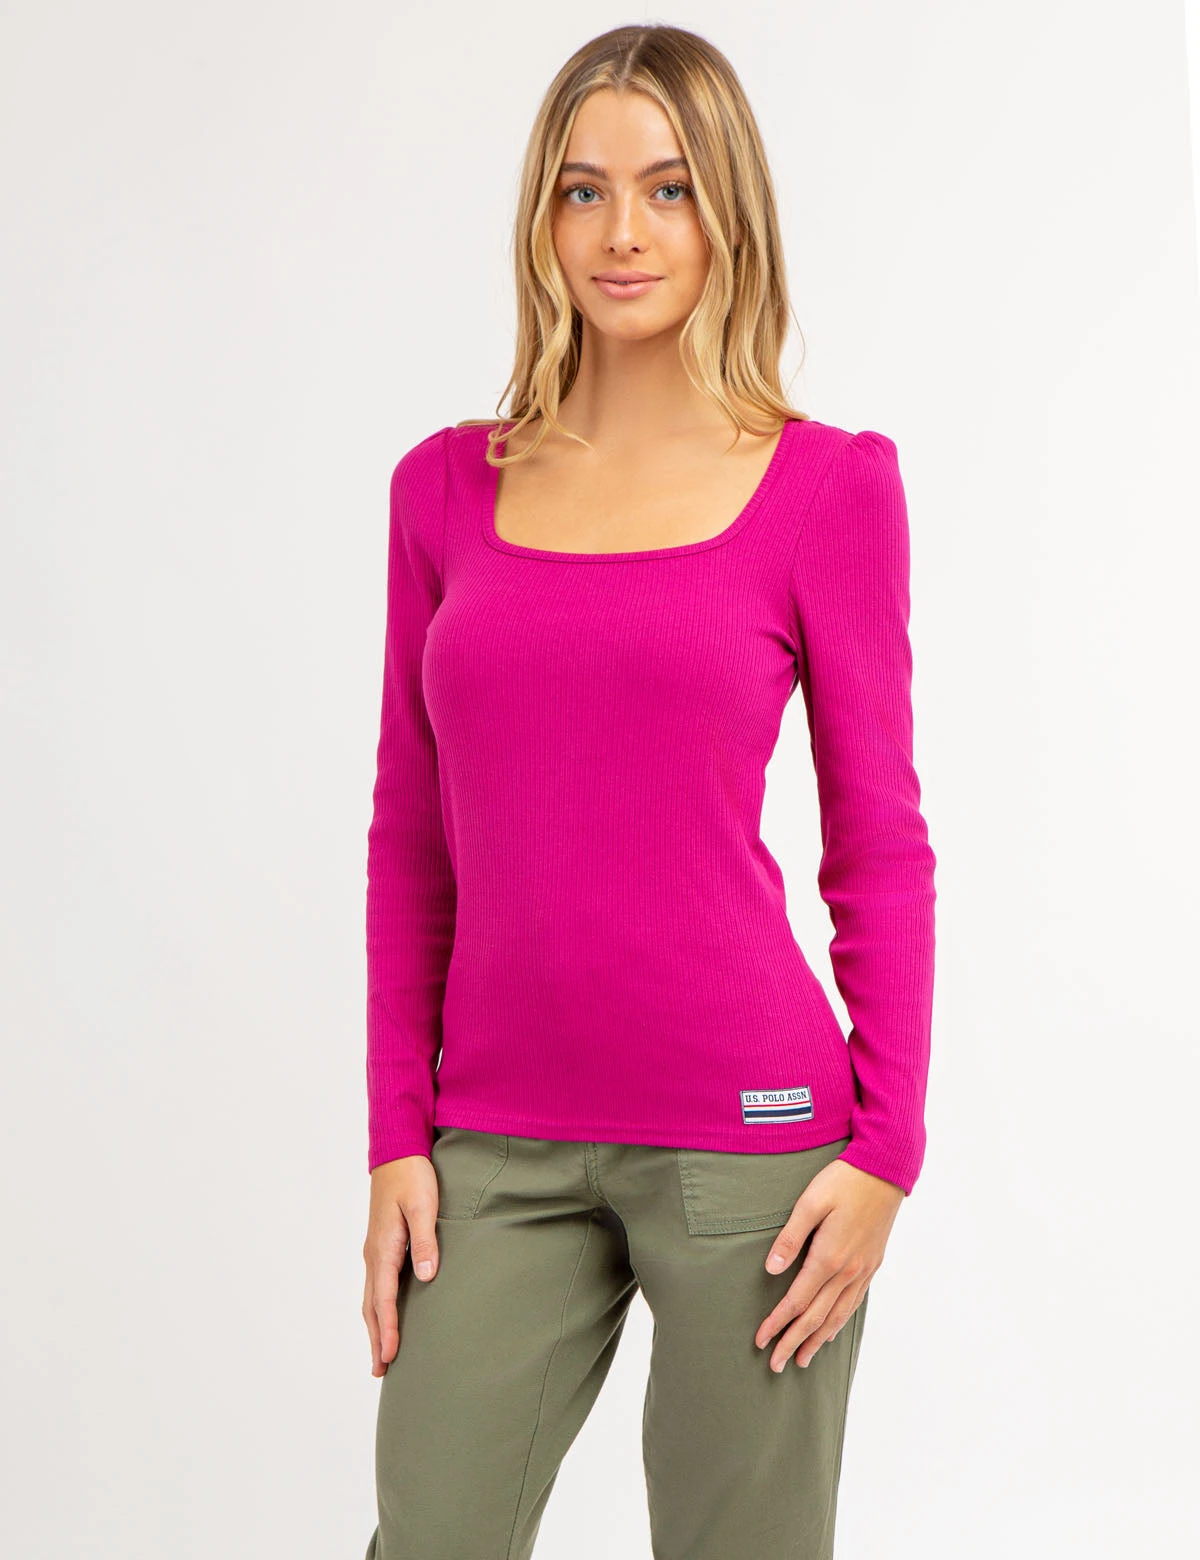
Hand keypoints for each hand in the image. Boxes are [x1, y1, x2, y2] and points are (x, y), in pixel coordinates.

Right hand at [362, 1154, 439, 1375]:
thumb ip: (426, 1241)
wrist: (397, 1150)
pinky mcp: (381, 1244)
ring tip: (380, 1354)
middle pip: (372, 1305)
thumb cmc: (413, 1175)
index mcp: (383, 1247)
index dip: (388, 1329)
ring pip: (372, 1297)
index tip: (390, 1356)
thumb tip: (426, 1277)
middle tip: (379, 1371)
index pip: (385, 1298)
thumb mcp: (423, 1205)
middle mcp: (374, 1253)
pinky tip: (385, 1315)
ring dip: (375, 1326)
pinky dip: (378, 1307)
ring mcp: (375, 1249)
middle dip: (375, 1338)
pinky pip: (376, 1284)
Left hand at [754, 1158, 903, 1371]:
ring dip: (817, 1340)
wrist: (885, 1169)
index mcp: (829, 1257)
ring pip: (837, 1315)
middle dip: (793, 1342)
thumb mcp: (811, 1201)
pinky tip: (831, 1331)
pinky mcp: (872, 1264)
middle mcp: (848, 1271)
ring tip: (802, 1359)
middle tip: (775, 1366)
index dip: (777, 1323)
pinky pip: (854, 1303)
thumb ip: (790, 1237)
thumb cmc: (844, 1180)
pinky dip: (839, 1322)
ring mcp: (863, 1270)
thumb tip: (771, 1269)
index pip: (797, 1301)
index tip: (760, 1341)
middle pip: (816, 1317)